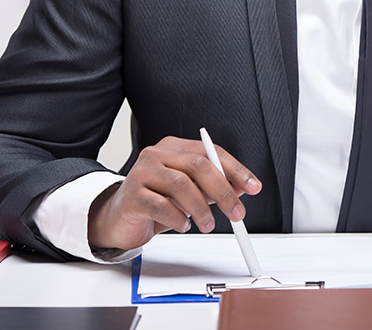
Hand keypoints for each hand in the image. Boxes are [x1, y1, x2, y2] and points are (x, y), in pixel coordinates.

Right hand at [88, 135, 261, 250]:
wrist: (118, 218)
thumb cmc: (156, 201)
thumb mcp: (190, 193)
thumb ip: (214, 187)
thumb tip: (243, 188)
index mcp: (175, 147)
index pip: (211, 152)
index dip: (235, 170)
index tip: (253, 187)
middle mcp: (157, 154)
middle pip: (198, 166)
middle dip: (223, 191)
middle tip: (237, 213)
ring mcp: (141, 172)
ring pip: (181, 185)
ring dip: (201, 209)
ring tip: (207, 224)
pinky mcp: (131, 195)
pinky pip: (161, 206)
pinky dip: (178, 218)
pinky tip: (183, 225)